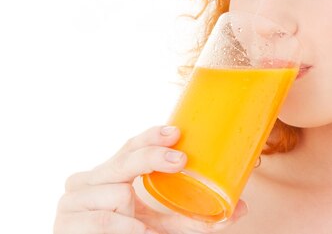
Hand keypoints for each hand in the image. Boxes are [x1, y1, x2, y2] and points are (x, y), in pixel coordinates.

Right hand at [54, 125, 247, 233]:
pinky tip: (132, 232)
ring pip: (117, 194)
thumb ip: (196, 219)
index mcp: (111, 172)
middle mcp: (88, 179)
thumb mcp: (163, 227)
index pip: (131, 146)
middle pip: (125, 160)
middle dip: (153, 157)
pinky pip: (104, 220)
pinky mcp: (67, 223)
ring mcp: (73, 200)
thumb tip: (240, 210)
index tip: (176, 133)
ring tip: (136, 229)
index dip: (152, 136)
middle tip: (179, 161)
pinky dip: (123, 229)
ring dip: (133, 217)